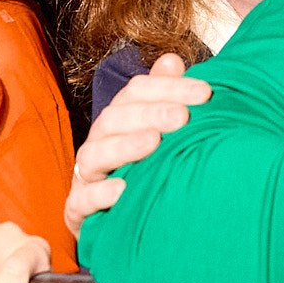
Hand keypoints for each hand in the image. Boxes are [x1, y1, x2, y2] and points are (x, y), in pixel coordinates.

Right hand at [65, 55, 209, 234]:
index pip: (136, 92)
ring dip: (124, 147)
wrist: (125, 222)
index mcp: (119, 119)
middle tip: (182, 117)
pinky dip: (99, 194)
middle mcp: (99, 142)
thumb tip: (171, 60)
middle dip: (150, 113)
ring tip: (153, 143)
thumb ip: (166, 95)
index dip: (169, 88)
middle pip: (115, 118)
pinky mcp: (77, 210)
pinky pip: (81, 201)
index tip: (206, 93)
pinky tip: (122, 190)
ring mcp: (85, 176)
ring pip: (94, 154)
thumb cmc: (147, 169)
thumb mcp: (161, 131)